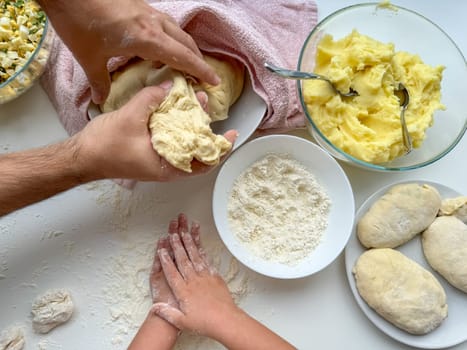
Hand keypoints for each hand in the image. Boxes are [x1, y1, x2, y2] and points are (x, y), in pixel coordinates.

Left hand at [38, 0, 219, 103]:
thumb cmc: (78, 22)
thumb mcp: (89, 57)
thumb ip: (99, 81)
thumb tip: (100, 100)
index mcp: (147, 38)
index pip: (184, 57)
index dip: (201, 70)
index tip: (214, 81)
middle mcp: (153, 23)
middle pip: (187, 43)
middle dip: (197, 60)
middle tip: (201, 77)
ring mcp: (147, 11)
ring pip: (178, 31)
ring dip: (186, 48)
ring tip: (185, 63)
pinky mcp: (140, 6)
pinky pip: (165, 24)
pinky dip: (172, 37)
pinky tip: (161, 46)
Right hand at [71, 83, 236, 181]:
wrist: (80, 157)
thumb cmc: (105, 147)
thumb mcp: (131, 118)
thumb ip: (152, 99)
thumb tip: (171, 85)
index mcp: (168, 167)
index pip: (204, 162)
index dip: (220, 149)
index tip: (232, 134)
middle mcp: (166, 166)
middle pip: (195, 149)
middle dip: (203, 126)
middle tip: (205, 103)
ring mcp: (157, 159)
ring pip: (182, 142)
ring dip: (189, 122)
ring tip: (192, 100)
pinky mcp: (148, 151)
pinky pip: (168, 138)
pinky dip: (174, 124)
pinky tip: (173, 107)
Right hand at [152, 225, 237, 338]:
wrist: (225, 321)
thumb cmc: (205, 323)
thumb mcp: (182, 322)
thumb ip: (167, 313)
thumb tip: (154, 307)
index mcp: (184, 291)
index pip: (172, 272)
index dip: (166, 260)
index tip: (161, 250)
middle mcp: (193, 281)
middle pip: (183, 260)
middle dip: (177, 246)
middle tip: (173, 233)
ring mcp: (205, 277)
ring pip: (194, 257)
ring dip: (189, 244)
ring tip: (185, 232)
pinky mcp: (215, 277)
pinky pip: (206, 261)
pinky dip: (202, 251)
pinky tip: (199, 245)